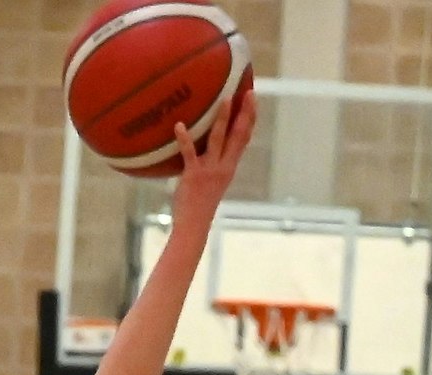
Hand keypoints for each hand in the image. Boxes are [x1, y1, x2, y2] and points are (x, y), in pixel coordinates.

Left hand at [168, 89, 256, 228]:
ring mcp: (210, 169)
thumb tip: (205, 146)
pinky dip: (184, 139)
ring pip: (218, 139)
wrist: (194, 224)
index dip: (250, 119)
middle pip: (239, 135)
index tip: (252, 99)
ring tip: (224, 100)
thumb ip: (212, 163)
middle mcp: (224, 166)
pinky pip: (189, 153)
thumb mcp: (211, 180)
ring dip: (222, 119)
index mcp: (229, 167)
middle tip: (248, 93)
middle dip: (245, 113)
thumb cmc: (199, 203)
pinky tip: (179, 125)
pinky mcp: (193, 174)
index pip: (244, 138)